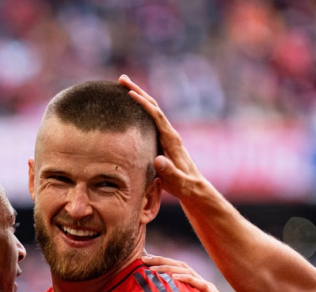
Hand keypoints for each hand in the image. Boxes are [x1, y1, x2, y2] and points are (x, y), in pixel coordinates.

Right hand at [119, 74, 207, 199]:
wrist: (194, 188)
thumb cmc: (185, 186)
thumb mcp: (177, 182)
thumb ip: (169, 171)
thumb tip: (158, 159)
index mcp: (172, 139)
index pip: (157, 116)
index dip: (144, 104)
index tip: (130, 93)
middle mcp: (169, 133)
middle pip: (153, 106)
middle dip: (138, 91)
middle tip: (122, 79)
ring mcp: (166, 136)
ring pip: (152, 111)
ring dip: (138, 97)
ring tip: (123, 86)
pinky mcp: (163, 140)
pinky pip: (150, 120)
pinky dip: (140, 110)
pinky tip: (129, 108)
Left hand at [140, 255, 253, 291]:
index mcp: (195, 289)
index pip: (176, 270)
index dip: (160, 264)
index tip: (143, 262)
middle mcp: (202, 286)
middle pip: (180, 266)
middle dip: (161, 260)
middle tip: (143, 259)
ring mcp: (210, 291)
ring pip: (188, 272)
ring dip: (169, 268)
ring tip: (153, 268)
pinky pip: (201, 285)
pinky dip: (187, 279)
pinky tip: (173, 277)